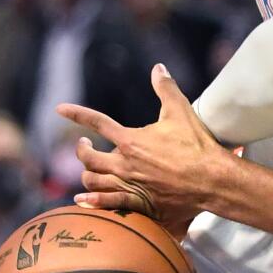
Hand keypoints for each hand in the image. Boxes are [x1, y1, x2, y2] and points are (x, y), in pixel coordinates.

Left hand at [58, 64, 224, 229]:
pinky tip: (82, 200)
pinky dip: (91, 201)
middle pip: (88, 158)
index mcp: (132, 140)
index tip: (60, 109)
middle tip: (84, 146)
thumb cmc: (197, 146)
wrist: (212, 180)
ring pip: (93, 181)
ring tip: (89, 170)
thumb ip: (166, 89)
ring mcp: (130, 185)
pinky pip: (107, 203)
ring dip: (87, 174)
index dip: (76, 114)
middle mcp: (125, 163)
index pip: (97, 123)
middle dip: (81, 150)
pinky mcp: (139, 202)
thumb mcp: (181, 112)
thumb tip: (158, 68)